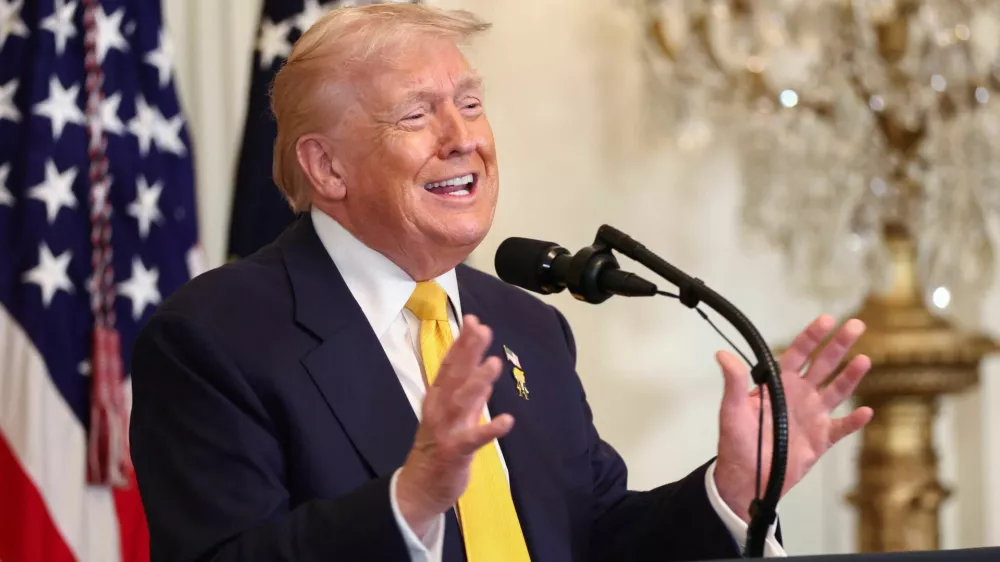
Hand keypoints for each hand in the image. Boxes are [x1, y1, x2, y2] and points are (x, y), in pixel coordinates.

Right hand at [395, 315, 513, 536]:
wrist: (420, 488)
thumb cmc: (439, 449)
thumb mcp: (455, 417)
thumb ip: (471, 397)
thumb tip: (484, 375)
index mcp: (438, 397)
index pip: (450, 364)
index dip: (462, 342)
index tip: (474, 320)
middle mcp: (439, 409)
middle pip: (454, 375)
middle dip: (468, 351)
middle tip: (483, 329)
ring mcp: (445, 430)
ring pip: (461, 401)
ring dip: (477, 381)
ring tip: (494, 363)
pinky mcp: (455, 451)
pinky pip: (474, 439)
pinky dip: (490, 429)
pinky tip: (507, 420)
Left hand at [713, 315, 874, 521]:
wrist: (746, 478)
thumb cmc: (736, 442)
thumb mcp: (732, 410)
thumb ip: (733, 382)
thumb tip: (722, 355)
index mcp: (779, 384)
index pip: (798, 354)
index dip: (812, 336)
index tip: (827, 320)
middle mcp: (799, 395)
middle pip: (823, 365)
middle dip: (839, 346)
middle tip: (856, 325)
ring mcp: (812, 416)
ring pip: (836, 391)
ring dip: (850, 376)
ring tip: (863, 360)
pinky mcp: (821, 440)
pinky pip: (841, 428)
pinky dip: (854, 421)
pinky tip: (866, 412)